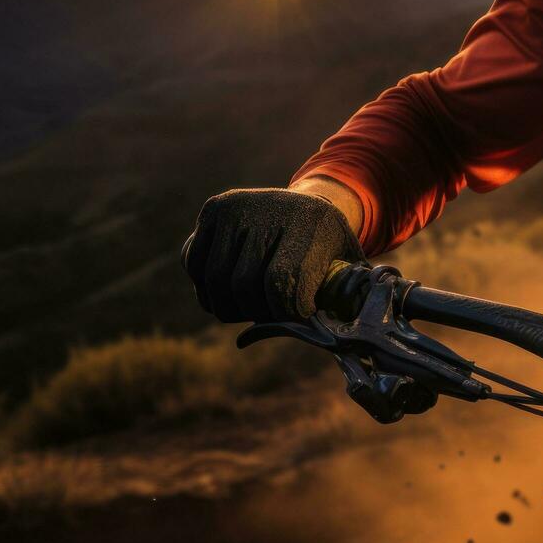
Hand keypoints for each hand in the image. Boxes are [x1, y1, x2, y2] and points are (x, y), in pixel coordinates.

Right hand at [181, 187, 365, 322]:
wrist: (308, 206)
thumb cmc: (328, 250)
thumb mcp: (347, 268)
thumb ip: (345, 299)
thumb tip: (345, 337)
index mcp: (311, 221)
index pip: (282, 282)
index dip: (285, 312)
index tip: (298, 316)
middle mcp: (270, 207)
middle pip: (244, 284)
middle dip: (256, 312)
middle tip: (272, 314)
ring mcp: (237, 206)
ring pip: (215, 280)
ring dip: (230, 307)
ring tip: (252, 307)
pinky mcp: (213, 209)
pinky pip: (194, 265)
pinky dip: (207, 289)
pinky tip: (230, 291)